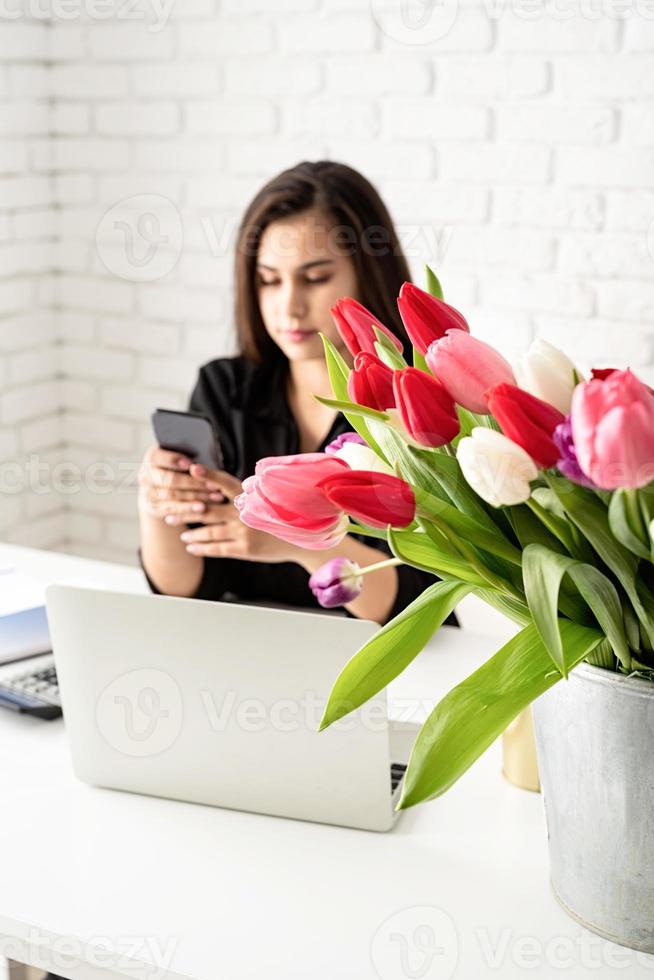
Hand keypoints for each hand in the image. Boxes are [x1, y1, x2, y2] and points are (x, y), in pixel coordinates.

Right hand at [137, 447, 225, 523]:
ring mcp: (149, 494)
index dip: (173, 460)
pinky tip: (204, 509)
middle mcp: (146, 476)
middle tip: (214, 485)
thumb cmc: (177, 468)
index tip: (190, 464)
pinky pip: (173, 509)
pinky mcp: (155, 508)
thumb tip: (203, 463)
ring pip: (172, 496)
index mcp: (151, 458)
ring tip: (215, 498)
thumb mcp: (179, 459)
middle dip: (193, 483)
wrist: (160, 488)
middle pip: (169, 479)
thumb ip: (188, 457)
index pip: (157, 457)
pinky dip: (189, 509)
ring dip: (195, 497)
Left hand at [177, 464, 299, 562]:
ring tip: (181, 534)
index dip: (209, 476)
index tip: (192, 468)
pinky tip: (191, 547)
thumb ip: (247, 496)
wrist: (304, 542)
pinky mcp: (244, 549)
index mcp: (251, 498)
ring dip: (192, 533)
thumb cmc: (285, 518)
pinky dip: (202, 547)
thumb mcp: (270, 500)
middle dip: (185, 511)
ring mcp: (243, 532)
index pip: (226, 483)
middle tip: (168, 511)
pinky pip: (217, 548)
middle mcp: (245, 513)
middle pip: (208, 510)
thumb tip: (222, 488)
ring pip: (209, 532)